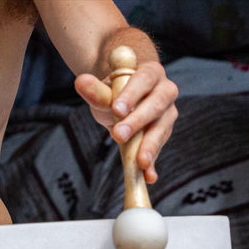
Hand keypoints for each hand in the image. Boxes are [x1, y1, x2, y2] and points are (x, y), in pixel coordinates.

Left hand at [75, 60, 178, 182]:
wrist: (125, 101)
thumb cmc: (115, 92)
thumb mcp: (104, 91)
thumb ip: (95, 90)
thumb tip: (81, 82)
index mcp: (151, 73)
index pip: (143, 80)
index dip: (131, 95)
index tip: (116, 109)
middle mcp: (165, 91)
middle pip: (156, 105)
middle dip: (137, 122)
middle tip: (118, 135)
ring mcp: (167, 113)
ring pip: (161, 128)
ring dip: (150, 145)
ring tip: (140, 161)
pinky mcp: (164, 133)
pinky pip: (159, 148)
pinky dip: (153, 162)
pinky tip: (149, 175)